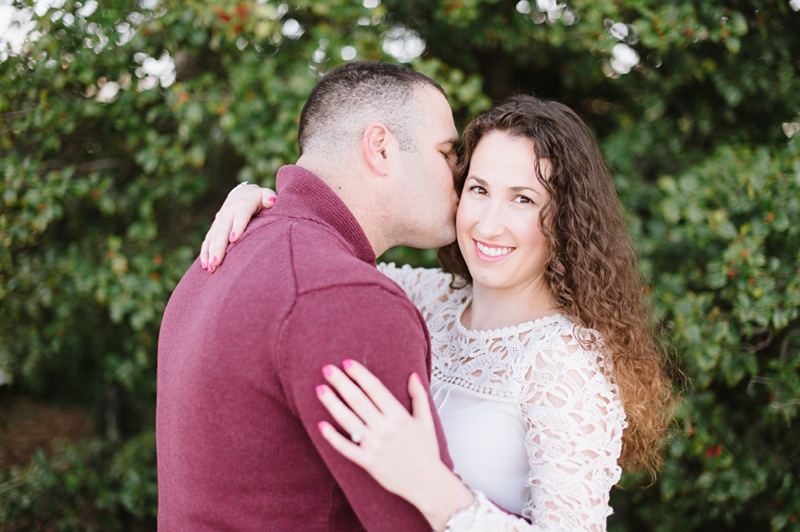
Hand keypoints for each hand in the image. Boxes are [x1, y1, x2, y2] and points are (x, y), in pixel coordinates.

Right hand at [199, 184, 275, 271]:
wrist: (242, 194)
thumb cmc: (258, 198)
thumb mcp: (265, 195)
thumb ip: (269, 196)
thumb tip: (271, 201)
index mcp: (242, 205)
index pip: (240, 217)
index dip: (237, 227)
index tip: (233, 239)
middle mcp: (228, 212)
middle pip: (223, 230)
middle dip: (219, 247)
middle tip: (217, 262)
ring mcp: (219, 220)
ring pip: (213, 237)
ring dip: (211, 253)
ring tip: (211, 268)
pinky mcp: (215, 227)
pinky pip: (208, 240)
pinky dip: (205, 252)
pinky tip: (204, 265)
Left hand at [316, 359, 472, 530]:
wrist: (427, 483)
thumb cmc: (426, 453)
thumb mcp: (426, 421)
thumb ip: (419, 396)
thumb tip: (413, 375)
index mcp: (399, 416)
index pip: (375, 389)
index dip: (360, 374)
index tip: (347, 363)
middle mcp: (385, 429)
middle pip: (358, 400)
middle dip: (341, 383)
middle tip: (327, 369)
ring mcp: (375, 446)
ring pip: (348, 421)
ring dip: (332, 404)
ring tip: (320, 389)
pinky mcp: (367, 462)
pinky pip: (346, 448)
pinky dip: (332, 437)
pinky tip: (321, 425)